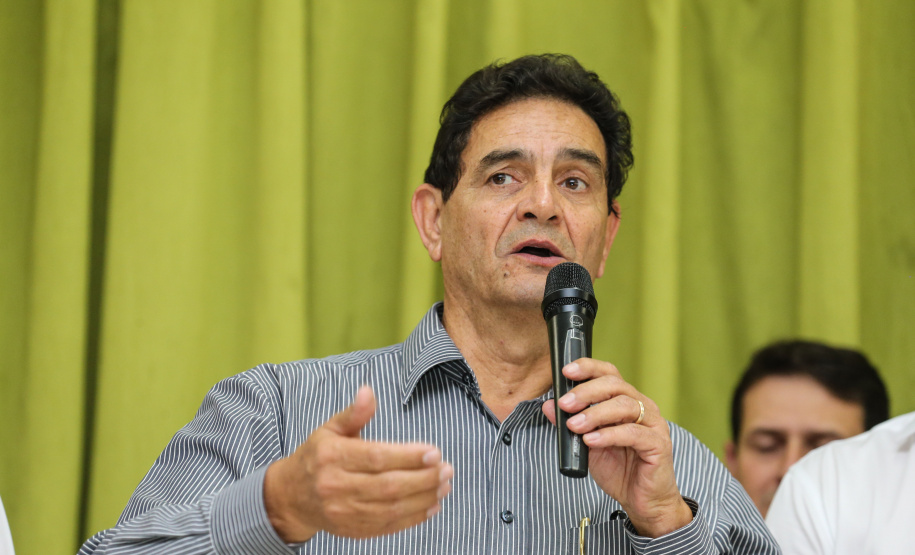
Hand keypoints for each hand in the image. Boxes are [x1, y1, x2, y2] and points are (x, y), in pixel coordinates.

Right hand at [264, 385, 452, 541]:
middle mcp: (336, 486)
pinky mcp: (352, 530)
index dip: (408, 457)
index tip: (434, 452)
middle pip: (388, 486)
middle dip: (423, 478)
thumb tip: (368, 391)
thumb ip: (354, 413)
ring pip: (391, 509)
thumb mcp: (330, 429)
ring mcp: (344, 512)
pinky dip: (414, 517)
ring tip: (445, 484)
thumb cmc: (317, 457)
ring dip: (423, 497)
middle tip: (447, 469)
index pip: (376, 458)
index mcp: (332, 457)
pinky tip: (432, 504)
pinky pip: (388, 526)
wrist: (291, 497)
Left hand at [541, 359, 691, 537]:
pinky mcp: (658, 445)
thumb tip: (549, 405)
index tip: (566, 372)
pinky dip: (609, 435)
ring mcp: (653, 424)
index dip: (588, 368)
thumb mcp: (586, 443)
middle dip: (586, 391)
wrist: (642, 500)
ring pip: (625, 406)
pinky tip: (591, 440)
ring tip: (574, 426)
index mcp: (627, 401)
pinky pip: (633, 433)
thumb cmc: (618, 468)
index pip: (609, 374)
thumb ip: (570, 423)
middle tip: (565, 403)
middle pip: (616, 385)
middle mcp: (643, 407)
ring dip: (594, 413)